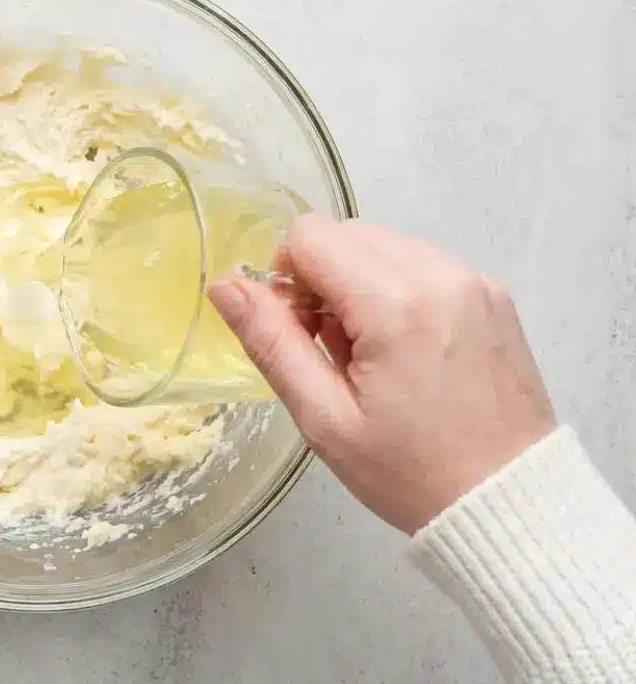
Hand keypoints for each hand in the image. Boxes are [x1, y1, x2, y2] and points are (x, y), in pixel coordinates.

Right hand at [209, 215, 554, 534]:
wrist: (511, 503)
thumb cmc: (411, 474)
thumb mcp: (324, 419)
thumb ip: (271, 342)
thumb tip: (225, 286)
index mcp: (395, 305)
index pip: (310, 236)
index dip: (285, 277)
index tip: (298, 332)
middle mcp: (440, 275)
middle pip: (346, 233)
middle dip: (321, 280)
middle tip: (330, 350)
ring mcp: (474, 281)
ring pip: (383, 245)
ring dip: (358, 285)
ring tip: (370, 355)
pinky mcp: (493, 294)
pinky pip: (422, 264)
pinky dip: (397, 291)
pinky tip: (404, 350)